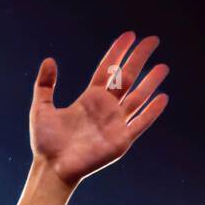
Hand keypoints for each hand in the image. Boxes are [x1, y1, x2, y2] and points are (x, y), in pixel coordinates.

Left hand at [30, 32, 168, 186]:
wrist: (52, 169)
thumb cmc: (46, 142)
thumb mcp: (41, 109)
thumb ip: (45, 85)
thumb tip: (49, 60)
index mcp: (89, 99)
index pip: (107, 70)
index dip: (117, 52)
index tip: (129, 35)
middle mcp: (105, 108)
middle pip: (126, 78)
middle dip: (139, 59)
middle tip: (152, 40)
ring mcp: (115, 123)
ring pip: (137, 98)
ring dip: (150, 82)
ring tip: (163, 67)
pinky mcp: (120, 140)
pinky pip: (140, 123)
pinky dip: (151, 111)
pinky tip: (163, 97)